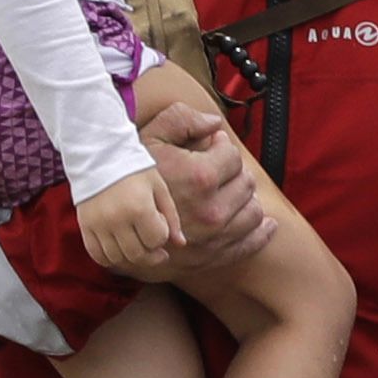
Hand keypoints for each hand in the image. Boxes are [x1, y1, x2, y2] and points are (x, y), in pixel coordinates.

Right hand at [75, 165, 185, 273]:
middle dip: (151, 255)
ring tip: (138, 246)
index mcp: (139, 207)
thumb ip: (172, 217)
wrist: (100, 157)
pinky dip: (110, 259)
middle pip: (138, 254)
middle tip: (155, 247)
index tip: (160, 224)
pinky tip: (120, 250)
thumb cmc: (135, 171)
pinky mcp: (85, 227)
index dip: (162, 236)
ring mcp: (99, 225)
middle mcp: (117, 219)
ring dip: (132, 258)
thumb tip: (181, 244)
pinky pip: (97, 255)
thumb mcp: (159, 188)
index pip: (156, 239)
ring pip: (117, 258)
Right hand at [125, 89, 273, 276]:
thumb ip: (183, 120)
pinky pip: (250, 243)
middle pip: (245, 184)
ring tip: (231, 192)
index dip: (221, 148)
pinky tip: (266, 223)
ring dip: (246, 199)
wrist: (111, 225)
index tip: (212, 148)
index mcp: (200, 177)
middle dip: (234, 173)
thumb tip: (215, 123)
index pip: (232, 157)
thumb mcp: (150, 138)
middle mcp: (211, 210)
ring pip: (253, 212)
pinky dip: (261, 232)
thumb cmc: (131, 176)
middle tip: (219, 171)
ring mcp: (214, 238)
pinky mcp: (212, 257)